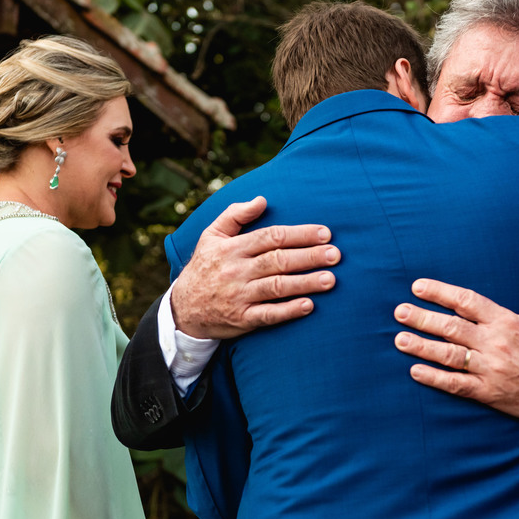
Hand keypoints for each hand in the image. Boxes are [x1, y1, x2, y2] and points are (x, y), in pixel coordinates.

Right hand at [172, 196, 339, 338]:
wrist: (183, 308)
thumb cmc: (205, 267)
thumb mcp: (211, 236)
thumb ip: (235, 214)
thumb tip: (262, 199)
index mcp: (233, 248)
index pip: (272, 237)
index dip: (300, 234)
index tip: (325, 233)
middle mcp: (237, 270)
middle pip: (278, 260)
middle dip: (309, 257)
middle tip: (335, 255)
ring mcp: (239, 296)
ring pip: (277, 287)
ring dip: (305, 283)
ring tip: (330, 279)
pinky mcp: (242, 319)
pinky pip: (267, 315)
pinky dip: (288, 311)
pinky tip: (308, 306)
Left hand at [392, 249, 518, 419]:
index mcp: (508, 322)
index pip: (467, 302)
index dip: (440, 292)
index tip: (418, 287)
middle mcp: (495, 344)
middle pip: (451, 327)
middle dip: (422, 318)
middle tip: (399, 311)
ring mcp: (490, 370)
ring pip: (448, 356)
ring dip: (421, 347)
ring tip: (399, 339)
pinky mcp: (488, 392)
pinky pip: (456, 385)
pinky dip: (434, 379)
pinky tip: (415, 372)